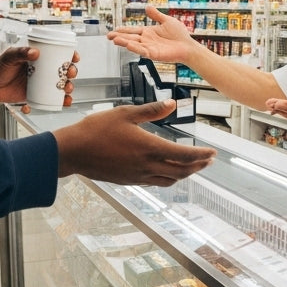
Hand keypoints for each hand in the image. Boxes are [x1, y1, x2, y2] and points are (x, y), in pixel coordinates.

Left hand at [0, 46, 78, 108]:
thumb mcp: (9, 57)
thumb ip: (20, 53)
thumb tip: (35, 52)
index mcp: (38, 57)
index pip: (58, 53)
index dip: (70, 54)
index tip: (74, 57)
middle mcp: (42, 69)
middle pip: (63, 69)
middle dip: (72, 72)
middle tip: (70, 74)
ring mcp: (41, 83)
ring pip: (61, 84)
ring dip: (69, 87)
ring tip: (67, 89)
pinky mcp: (37, 95)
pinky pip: (52, 98)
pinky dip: (61, 101)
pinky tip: (65, 102)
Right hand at [54, 100, 215, 185]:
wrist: (73, 151)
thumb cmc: (96, 129)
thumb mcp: (125, 113)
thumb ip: (151, 110)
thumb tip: (172, 104)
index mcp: (149, 148)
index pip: (184, 156)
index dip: (202, 155)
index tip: (213, 153)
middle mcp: (147, 166)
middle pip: (182, 171)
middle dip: (198, 166)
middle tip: (209, 161)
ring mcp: (138, 176)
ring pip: (170, 180)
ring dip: (185, 174)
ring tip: (192, 167)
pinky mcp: (129, 181)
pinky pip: (155, 182)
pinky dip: (168, 177)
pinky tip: (167, 171)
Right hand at [106, 6, 198, 62]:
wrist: (188, 46)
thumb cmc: (180, 35)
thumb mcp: (166, 20)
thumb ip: (156, 15)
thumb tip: (148, 6)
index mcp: (149, 32)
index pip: (133, 30)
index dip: (124, 30)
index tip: (115, 29)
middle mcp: (147, 40)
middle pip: (130, 37)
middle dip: (119, 36)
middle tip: (108, 35)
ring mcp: (149, 47)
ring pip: (134, 44)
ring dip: (124, 42)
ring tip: (114, 39)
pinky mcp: (154, 54)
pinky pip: (142, 50)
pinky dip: (135, 48)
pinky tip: (128, 44)